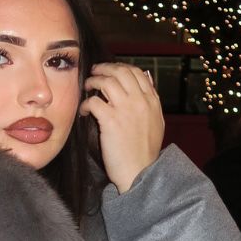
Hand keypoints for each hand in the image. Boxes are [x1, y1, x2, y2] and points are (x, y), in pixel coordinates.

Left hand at [79, 63, 164, 192]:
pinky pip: (94, 101)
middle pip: (121, 72)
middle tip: (95, 71)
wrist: (140, 172)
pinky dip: (86, 104)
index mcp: (152, 101)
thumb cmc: (145, 153)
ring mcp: (126, 109)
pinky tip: (84, 111)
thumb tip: (147, 79)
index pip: (137, 73)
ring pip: (107, 81)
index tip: (111, 70)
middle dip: (105, 68)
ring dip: (94, 81)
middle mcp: (140, 101)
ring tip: (87, 86)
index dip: (121, 67)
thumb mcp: (157, 123)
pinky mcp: (111, 121)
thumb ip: (152, 101)